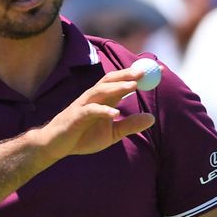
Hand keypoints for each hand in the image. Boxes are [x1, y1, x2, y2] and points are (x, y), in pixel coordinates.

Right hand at [36, 68, 155, 160]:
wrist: (56, 146)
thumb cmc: (82, 137)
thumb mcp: (112, 134)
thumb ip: (130, 125)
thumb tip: (152, 118)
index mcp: (103, 99)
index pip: (124, 81)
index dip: (141, 74)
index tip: (160, 70)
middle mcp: (93, 97)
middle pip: (112, 79)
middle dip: (129, 74)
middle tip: (147, 71)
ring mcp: (83, 105)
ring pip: (101, 90)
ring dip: (117, 87)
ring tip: (133, 86)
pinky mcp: (75, 117)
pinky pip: (90, 111)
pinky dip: (102, 111)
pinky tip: (114, 113)